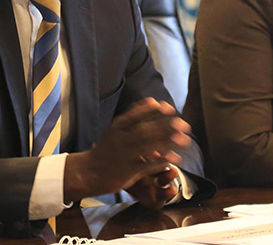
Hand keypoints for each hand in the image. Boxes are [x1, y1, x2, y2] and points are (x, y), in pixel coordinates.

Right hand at [64, 98, 190, 201]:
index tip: (170, 109)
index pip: (137, 115)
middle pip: (146, 130)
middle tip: (184, 124)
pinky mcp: (128, 171)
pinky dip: (161, 161)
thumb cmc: (106, 149)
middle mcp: (121, 139)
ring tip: (184, 140)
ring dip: (168, 142)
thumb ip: (133, 115)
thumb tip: (152, 100)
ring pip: (148, 146)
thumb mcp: (115, 128)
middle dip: (166, 127)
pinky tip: (174, 159)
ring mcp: (124, 155)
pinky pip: (147, 165)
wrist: (87, 172)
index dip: (155, 112)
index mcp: (118, 127)